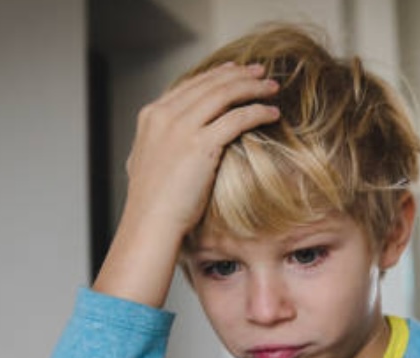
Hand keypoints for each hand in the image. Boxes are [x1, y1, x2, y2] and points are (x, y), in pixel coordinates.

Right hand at [94, 63, 279, 306]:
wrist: (150, 223)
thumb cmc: (152, 203)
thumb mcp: (147, 162)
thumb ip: (160, 143)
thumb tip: (170, 142)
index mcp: (151, 116)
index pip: (189, 84)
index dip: (216, 75)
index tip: (236, 72)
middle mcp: (165, 116)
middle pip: (209, 84)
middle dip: (239, 75)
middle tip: (261, 73)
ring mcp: (181, 128)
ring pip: (225, 95)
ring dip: (252, 88)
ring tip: (272, 87)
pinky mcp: (201, 145)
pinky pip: (237, 118)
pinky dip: (257, 112)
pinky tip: (271, 113)